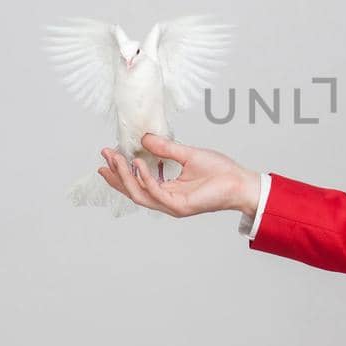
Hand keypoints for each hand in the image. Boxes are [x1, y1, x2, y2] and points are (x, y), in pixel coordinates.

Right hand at [98, 132, 260, 218]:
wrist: (240, 182)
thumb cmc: (220, 172)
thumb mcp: (188, 154)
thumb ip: (166, 148)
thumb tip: (144, 139)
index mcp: (168, 190)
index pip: (138, 183)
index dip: (121, 171)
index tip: (109, 154)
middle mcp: (167, 200)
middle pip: (133, 191)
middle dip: (117, 174)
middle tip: (105, 155)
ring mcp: (173, 205)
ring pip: (140, 194)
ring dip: (126, 176)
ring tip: (117, 158)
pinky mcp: (181, 206)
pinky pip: (156, 193)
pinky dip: (145, 179)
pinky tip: (139, 164)